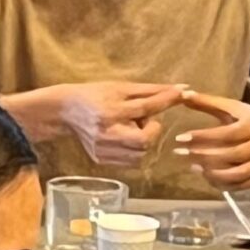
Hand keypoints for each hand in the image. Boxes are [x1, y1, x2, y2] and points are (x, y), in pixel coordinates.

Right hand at [46, 80, 184, 165]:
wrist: (66, 111)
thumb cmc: (96, 95)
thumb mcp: (121, 88)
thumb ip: (151, 91)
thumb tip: (182, 90)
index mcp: (111, 111)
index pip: (145, 108)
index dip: (166, 100)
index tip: (183, 93)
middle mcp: (106, 133)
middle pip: (144, 140)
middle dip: (151, 130)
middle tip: (142, 119)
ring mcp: (102, 150)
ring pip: (140, 154)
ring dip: (143, 140)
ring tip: (130, 127)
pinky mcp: (101, 161)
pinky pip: (130, 161)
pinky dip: (134, 150)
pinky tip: (123, 137)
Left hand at [174, 91, 249, 190]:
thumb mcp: (237, 109)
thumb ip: (209, 103)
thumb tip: (183, 95)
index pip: (226, 133)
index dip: (203, 136)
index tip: (182, 138)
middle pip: (230, 154)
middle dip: (203, 155)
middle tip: (181, 154)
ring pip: (236, 174)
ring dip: (212, 173)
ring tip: (193, 167)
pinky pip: (241, 185)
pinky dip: (223, 184)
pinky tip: (207, 177)